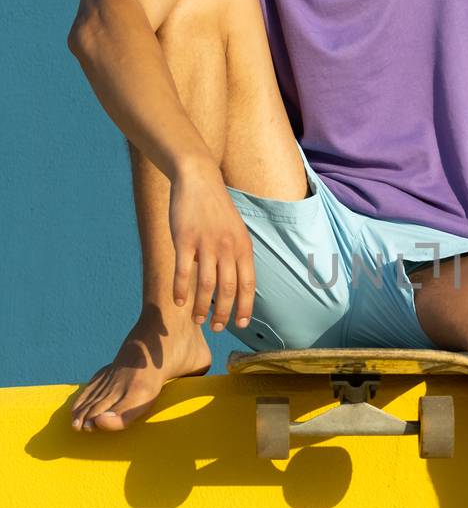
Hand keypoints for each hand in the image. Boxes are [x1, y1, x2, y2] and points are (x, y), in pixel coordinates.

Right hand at [169, 163, 256, 332]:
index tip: (242, 324)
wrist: (198, 179)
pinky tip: (178, 302)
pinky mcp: (184, 239)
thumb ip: (236, 256)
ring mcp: (206, 244)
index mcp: (243, 246)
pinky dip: (181, 290)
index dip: (245, 307)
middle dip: (223, 314)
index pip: (249, 285)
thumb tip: (234, 284)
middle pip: (228, 290)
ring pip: (206, 285)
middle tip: (217, 328)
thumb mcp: (235, 231)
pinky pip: (183, 272)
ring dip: (202, 307)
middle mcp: (227, 247)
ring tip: (198, 321)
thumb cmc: (216, 208)